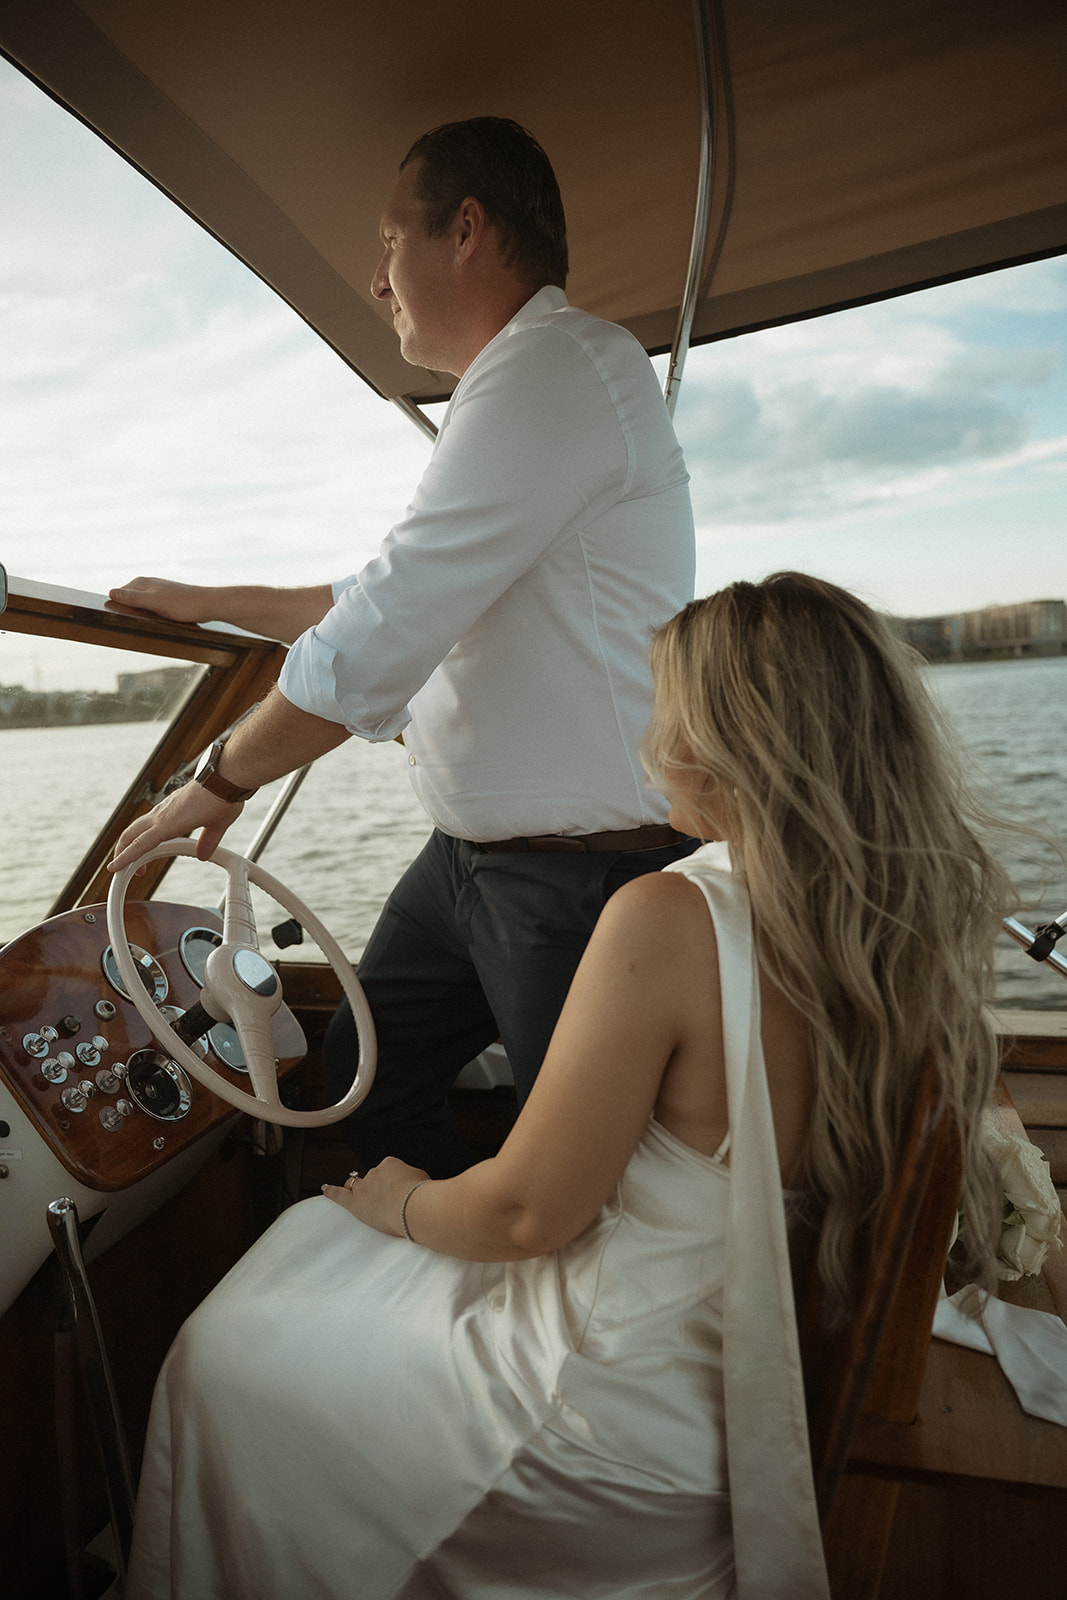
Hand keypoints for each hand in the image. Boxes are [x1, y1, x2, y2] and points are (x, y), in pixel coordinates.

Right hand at [105, 577, 215, 623]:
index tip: (118, 621)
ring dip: (141, 616)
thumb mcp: (155, 603)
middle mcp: (147, 585)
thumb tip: (110, 593)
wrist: (208, 605)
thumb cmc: (183, 604)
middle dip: (129, 613)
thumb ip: (133, 598)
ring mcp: (157, 592)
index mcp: (141, 583)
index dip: (117, 608)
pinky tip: (156, 622)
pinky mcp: (166, 600)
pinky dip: (151, 616)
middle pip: (128, 601)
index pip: (117, 595)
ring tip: (147, 624)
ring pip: (140, 606)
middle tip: (133, 626)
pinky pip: (151, 609)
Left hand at [108, 781, 242, 873]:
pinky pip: (138, 844)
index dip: (141, 842)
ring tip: (116, 870)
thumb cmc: (224, 796)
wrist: (225, 781)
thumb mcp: (216, 825)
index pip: (148, 829)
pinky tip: (116, 867)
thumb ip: (208, 840)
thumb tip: (203, 855)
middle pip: (132, 831)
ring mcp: (160, 817)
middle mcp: (162, 813)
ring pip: (130, 837)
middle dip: (125, 849)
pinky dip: (125, 856)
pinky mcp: (163, 825)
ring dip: (122, 854)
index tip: (142, 857)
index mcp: (173, 813)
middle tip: (124, 867)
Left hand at [323, 1156, 429, 1237]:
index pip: (387, 1170)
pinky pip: (339, 1195)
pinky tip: (325, 1189)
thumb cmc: (423, 1196)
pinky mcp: (356, 1202)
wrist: (415, 1209)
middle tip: (386, 1199)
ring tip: (367, 1200)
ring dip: (361, 1191)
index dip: (392, 1181)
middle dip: (377, 1186)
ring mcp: (364, 1187)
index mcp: (390, 1164)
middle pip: (372, 1178)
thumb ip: (412, 1179)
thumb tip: (412, 1183)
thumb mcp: (422, 1179)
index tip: (399, 1190)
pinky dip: (331, 1191)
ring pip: (356, 1185)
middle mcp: (375, 1172)